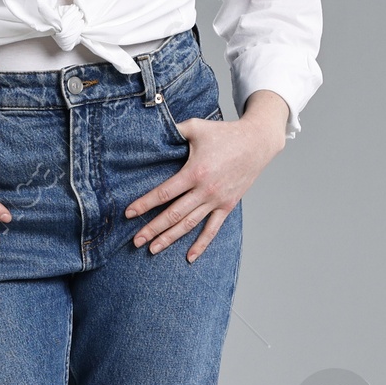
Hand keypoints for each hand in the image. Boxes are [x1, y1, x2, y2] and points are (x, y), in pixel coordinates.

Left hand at [126, 91, 287, 260]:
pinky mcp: (228, 205)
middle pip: (173, 214)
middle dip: (152, 228)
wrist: (257, 142)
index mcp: (194, 172)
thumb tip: (151, 130)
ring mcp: (217, 200)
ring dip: (170, 238)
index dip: (144, 204)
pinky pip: (212, 229)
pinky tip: (189, 257)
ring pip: (189, 224)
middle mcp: (205, 190)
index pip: (164, 193)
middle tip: (135, 241)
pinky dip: (201, 244)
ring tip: (152, 248)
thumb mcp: (196, 127)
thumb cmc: (225, 133)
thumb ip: (173, 130)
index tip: (128, 214)